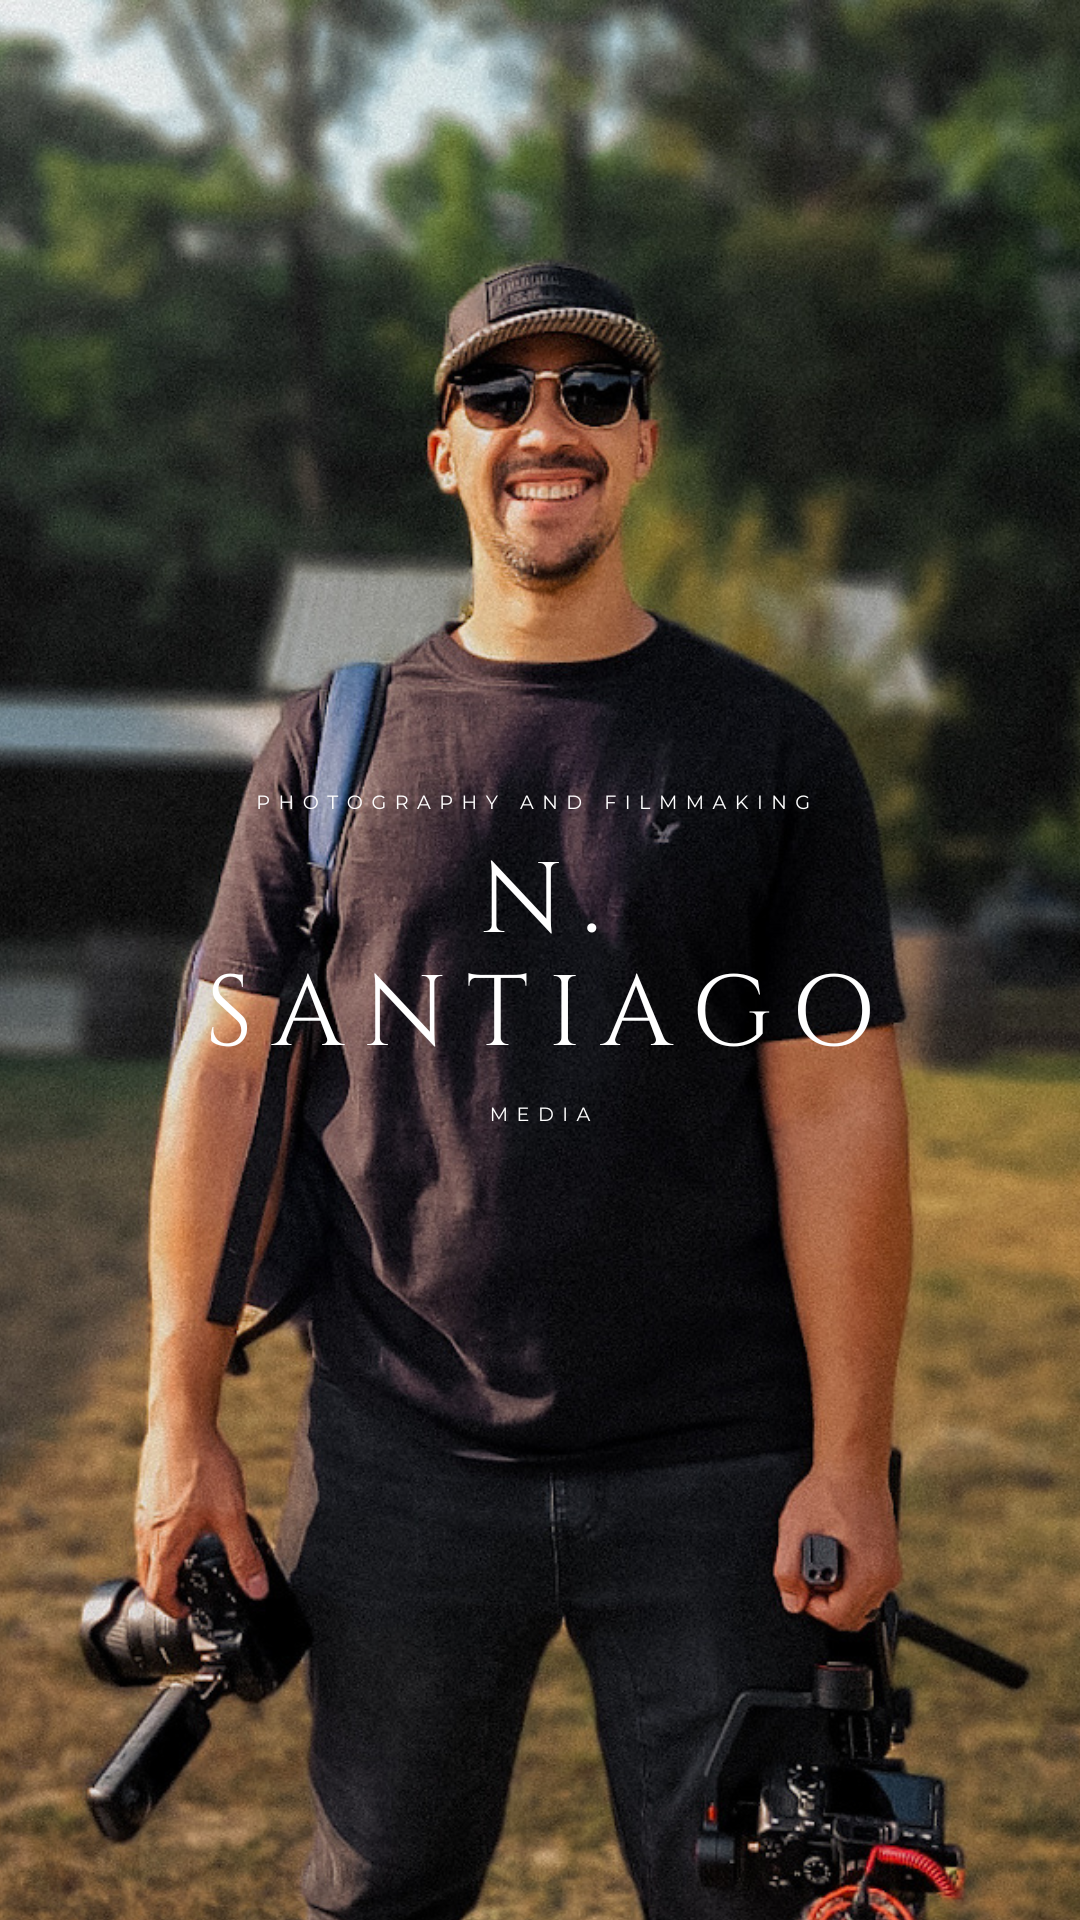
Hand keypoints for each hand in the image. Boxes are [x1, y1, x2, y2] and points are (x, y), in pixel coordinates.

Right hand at [135, 1419, 268, 1617]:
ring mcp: (143, 1512)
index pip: (157, 1591)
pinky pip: (149, 1529)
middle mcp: (147, 1531)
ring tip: (191, 1560)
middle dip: (166, 1590)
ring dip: (164, 1564)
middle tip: (188, 1592)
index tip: (188, 1611)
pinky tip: (186, 1524)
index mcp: (164, 1543)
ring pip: (147, 1551)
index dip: (172, 1608)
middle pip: (148, 1575)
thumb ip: (243, 1554)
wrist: (181, 1425)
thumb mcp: (232, 1514)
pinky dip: (162, 1540)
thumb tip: (256, 1590)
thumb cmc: (202, 1466)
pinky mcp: (147, 1494)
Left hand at [774, 1464, 900, 1631]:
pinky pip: (867, 1587)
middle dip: (825, 1601)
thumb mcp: (794, 1529)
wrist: (854, 1465)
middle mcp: (886, 1576)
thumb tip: (793, 1602)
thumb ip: (787, 1571)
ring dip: (837, 1592)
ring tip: (822, 1560)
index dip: (812, 1607)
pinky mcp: (888, 1559)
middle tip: (810, 1573)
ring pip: (860, 1604)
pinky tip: (835, 1555)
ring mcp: (890, 1568)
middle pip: (851, 1617)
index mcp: (868, 1574)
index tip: (802, 1585)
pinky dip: (849, 1580)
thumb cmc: (829, 1490)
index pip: (838, 1618)